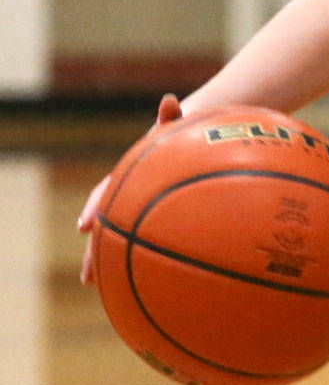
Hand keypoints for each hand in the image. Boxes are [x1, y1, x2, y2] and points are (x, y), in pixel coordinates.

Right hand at [79, 93, 181, 285]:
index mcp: (128, 175)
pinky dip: (136, 258)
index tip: (85, 225)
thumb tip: (169, 100)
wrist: (187, 143)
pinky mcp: (153, 219)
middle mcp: (126, 194)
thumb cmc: (181, 135)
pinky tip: (138, 281)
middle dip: (94, 249)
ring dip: (106, 260)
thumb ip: (171, 117)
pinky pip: (143, 240)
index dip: (95, 207)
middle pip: (105, 224)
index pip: (106, 191)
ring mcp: (137, 207)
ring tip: (94, 283)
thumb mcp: (176, 127)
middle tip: (86, 273)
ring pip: (118, 236)